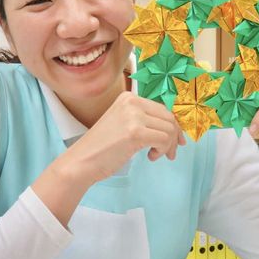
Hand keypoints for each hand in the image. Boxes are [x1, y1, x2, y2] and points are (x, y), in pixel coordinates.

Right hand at [65, 91, 186, 184]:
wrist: (81, 161)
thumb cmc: (102, 147)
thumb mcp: (123, 124)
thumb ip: (144, 120)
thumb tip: (174, 127)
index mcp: (129, 97)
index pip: (162, 108)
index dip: (173, 125)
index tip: (177, 140)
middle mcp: (132, 102)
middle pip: (169, 118)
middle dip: (174, 137)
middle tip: (170, 153)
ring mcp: (133, 116)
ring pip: (169, 129)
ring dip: (167, 146)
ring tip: (156, 155)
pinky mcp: (135, 132)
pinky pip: (164, 140)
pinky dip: (162, 150)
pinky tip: (150, 156)